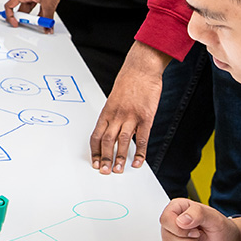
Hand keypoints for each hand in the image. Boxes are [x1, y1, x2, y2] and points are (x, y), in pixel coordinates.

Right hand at [2, 0, 77, 27]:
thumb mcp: (49, 4)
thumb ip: (47, 18)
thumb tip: (47, 27)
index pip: (10, 5)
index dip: (10, 16)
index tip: (16, 23)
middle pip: (22, 8)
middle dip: (24, 18)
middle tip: (29, 25)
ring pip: (31, 8)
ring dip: (34, 16)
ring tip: (38, 24)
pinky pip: (39, 6)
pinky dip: (42, 13)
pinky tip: (46, 18)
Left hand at [88, 41, 169, 173]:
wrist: (142, 69)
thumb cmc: (128, 81)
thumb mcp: (115, 98)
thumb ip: (113, 115)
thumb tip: (111, 130)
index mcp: (106, 111)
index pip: (96, 135)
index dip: (95, 151)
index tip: (95, 162)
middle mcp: (116, 115)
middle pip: (107, 141)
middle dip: (104, 158)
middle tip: (104, 171)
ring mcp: (131, 117)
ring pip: (122, 142)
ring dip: (120, 158)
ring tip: (119, 170)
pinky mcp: (146, 117)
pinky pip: (142, 139)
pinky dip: (140, 152)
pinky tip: (138, 162)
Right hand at [160, 199, 240, 240]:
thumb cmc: (222, 229)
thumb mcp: (214, 218)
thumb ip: (198, 214)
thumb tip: (181, 220)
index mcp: (177, 209)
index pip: (165, 219)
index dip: (179, 229)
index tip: (196, 230)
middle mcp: (172, 224)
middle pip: (167, 238)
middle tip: (200, 236)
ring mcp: (172, 240)